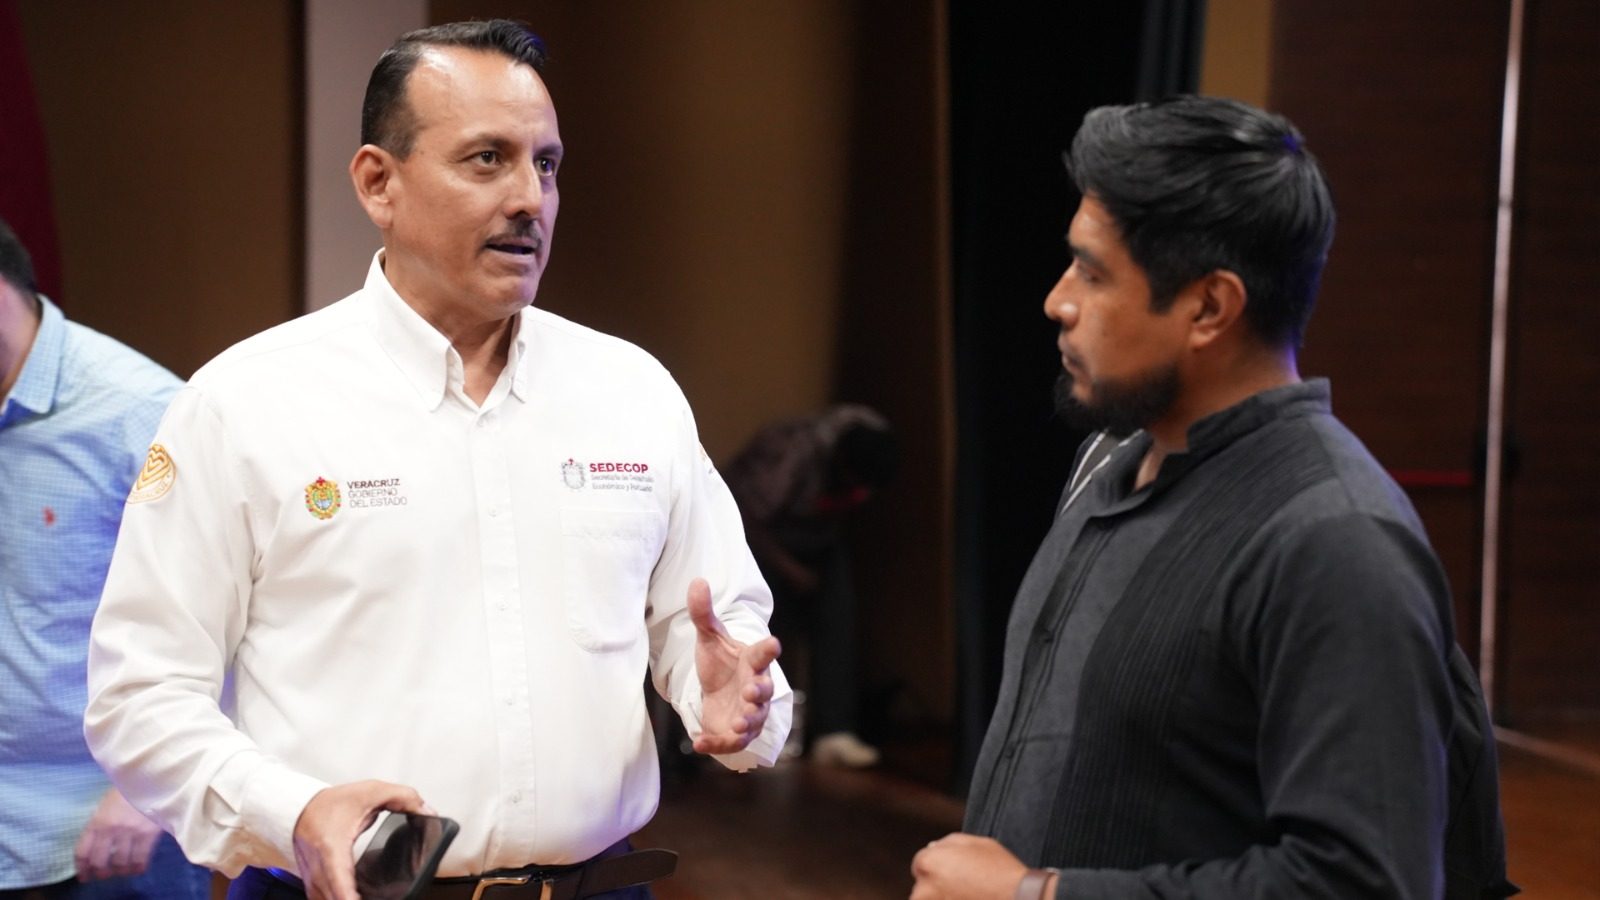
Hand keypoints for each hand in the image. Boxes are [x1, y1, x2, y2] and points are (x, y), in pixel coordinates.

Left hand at [74, 788, 161, 880]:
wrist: (152, 776)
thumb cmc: (129, 787)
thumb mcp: (107, 803)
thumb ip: (102, 822)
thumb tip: (100, 841)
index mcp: (96, 821)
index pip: (82, 851)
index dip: (82, 867)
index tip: (84, 876)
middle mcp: (110, 830)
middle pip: (100, 861)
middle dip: (101, 872)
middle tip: (104, 875)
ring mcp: (130, 833)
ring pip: (121, 862)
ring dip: (121, 870)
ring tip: (123, 871)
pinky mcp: (148, 834)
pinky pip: (141, 858)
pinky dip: (138, 867)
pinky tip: (138, 868)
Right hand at [292, 780, 429, 899]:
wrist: (302, 808)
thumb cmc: (332, 803)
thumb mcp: (372, 791)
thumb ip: (403, 797)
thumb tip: (426, 811)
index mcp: (332, 847)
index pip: (339, 881)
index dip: (349, 896)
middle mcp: (319, 867)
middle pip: (333, 898)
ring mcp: (312, 878)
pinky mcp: (312, 883)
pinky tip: (352, 899)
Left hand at [688, 577, 780, 754]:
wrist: (718, 691)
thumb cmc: (721, 662)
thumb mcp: (709, 637)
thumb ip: (704, 613)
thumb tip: (697, 581)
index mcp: (752, 661)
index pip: (763, 653)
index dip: (768, 649)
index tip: (773, 643)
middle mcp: (755, 687)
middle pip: (764, 690)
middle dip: (759, 691)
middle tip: (751, 690)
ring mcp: (748, 712)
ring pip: (754, 719)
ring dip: (748, 722)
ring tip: (738, 723)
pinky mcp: (735, 732)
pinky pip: (731, 742)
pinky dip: (717, 744)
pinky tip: (699, 743)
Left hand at [910, 833, 1043, 899]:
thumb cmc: (1001, 873)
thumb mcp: (978, 843)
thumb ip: (949, 843)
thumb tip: (934, 847)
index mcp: (929, 863)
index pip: (921, 864)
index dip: (940, 866)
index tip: (954, 873)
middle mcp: (924, 889)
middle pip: (923, 887)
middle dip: (938, 886)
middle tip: (964, 888)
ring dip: (944, 899)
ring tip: (969, 897)